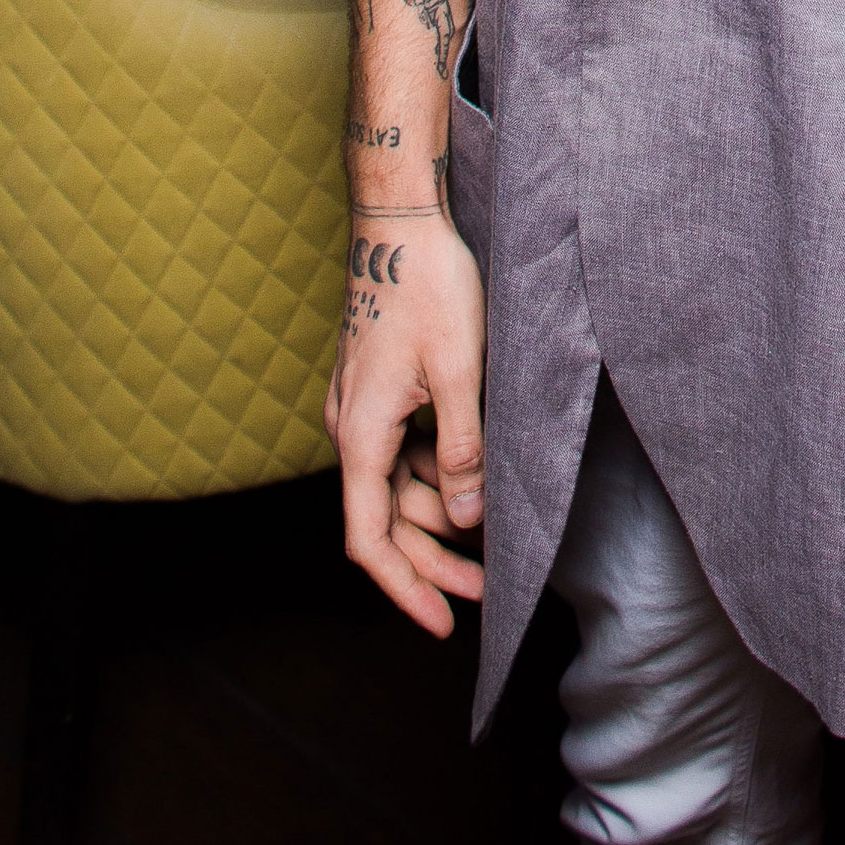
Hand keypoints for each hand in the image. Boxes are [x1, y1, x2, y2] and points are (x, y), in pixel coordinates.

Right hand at [327, 208, 487, 638]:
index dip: (404, 588)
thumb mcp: (459, 372)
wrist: (399, 220)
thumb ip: (463, 450)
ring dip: (438, 517)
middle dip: (433, 562)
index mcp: (362, 437)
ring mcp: (361, 411)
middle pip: (386, 521)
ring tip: (492, 541)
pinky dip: (433, 475)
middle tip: (486, 593)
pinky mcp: (376, 391)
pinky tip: (470, 480)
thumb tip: (467, 519)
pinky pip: (401, 452)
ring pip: (396, 487)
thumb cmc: (429, 286)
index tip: (441, 623)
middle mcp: (351, 431)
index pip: (370, 541)